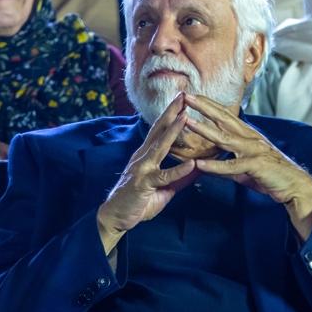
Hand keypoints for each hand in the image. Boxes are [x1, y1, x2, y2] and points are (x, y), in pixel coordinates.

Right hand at [96, 93, 197, 253]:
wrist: (115, 217)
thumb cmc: (138, 201)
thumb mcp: (163, 188)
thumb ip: (179, 178)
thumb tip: (197, 169)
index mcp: (147, 155)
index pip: (160, 130)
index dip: (171, 115)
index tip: (182, 100)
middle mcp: (143, 157)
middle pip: (158, 130)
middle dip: (171, 112)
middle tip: (183, 95)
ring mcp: (142, 169)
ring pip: (160, 147)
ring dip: (173, 131)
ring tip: (185, 117)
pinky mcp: (144, 184)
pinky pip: (163, 176)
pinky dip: (178, 170)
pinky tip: (192, 164)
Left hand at [182, 94, 311, 239]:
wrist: (295, 186)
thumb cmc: (271, 176)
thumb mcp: (245, 168)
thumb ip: (226, 164)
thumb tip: (207, 165)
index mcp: (248, 135)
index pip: (225, 115)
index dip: (208, 104)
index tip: (192, 95)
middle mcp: (250, 138)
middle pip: (223, 118)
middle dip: (203, 106)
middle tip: (185, 95)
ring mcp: (253, 150)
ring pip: (224, 138)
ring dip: (204, 129)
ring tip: (186, 122)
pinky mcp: (256, 165)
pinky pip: (232, 166)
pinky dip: (215, 166)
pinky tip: (199, 164)